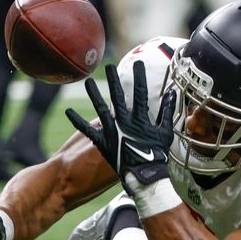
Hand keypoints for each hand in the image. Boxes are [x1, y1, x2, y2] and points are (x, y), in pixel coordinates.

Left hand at [65, 62, 175, 191]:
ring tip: (88, 82)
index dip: (139, 77)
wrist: (145, 175)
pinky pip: (87, 130)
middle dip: (113, 79)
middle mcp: (124, 121)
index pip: (140, 93)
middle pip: (117, 96)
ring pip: (100, 108)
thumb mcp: (165, 132)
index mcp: (140, 118)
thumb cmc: (157, 155)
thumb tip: (171, 94)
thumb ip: (167, 112)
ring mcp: (112, 131)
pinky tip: (68, 111)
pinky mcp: (102, 141)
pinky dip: (78, 121)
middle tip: (108, 66)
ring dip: (94, 94)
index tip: (137, 64)